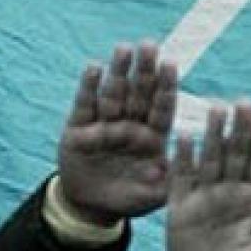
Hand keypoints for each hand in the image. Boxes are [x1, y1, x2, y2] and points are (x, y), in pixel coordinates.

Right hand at [57, 41, 176, 225]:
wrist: (92, 206)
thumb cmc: (129, 197)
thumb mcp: (150, 197)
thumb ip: (160, 185)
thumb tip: (164, 168)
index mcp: (154, 137)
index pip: (163, 107)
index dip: (166, 86)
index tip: (171, 63)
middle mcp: (131, 125)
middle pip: (140, 93)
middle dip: (145, 69)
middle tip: (150, 44)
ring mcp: (105, 125)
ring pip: (114, 94)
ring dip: (119, 71)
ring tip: (124, 48)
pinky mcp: (78, 130)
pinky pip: (85, 106)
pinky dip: (88, 87)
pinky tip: (94, 67)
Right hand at [166, 101, 250, 250]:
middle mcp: (230, 189)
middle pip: (236, 153)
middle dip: (240, 129)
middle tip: (243, 103)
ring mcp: (204, 195)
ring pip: (210, 159)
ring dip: (213, 135)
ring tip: (216, 109)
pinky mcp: (180, 206)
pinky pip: (181, 179)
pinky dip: (182, 159)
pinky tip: (185, 137)